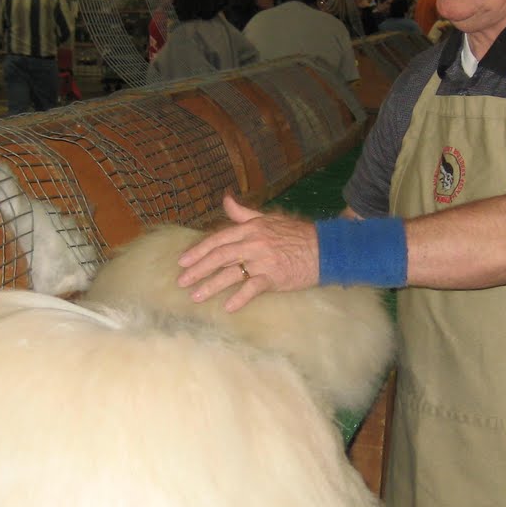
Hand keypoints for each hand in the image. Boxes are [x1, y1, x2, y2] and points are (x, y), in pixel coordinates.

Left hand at [176, 193, 320, 311]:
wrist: (323, 248)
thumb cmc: (295, 234)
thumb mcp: (268, 218)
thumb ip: (243, 213)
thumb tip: (226, 200)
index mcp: (250, 228)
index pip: (218, 239)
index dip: (199, 250)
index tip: (183, 261)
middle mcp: (253, 243)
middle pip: (219, 256)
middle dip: (198, 269)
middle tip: (182, 281)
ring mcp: (263, 260)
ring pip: (231, 273)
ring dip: (211, 285)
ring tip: (196, 296)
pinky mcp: (274, 277)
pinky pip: (253, 288)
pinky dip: (240, 297)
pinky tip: (228, 307)